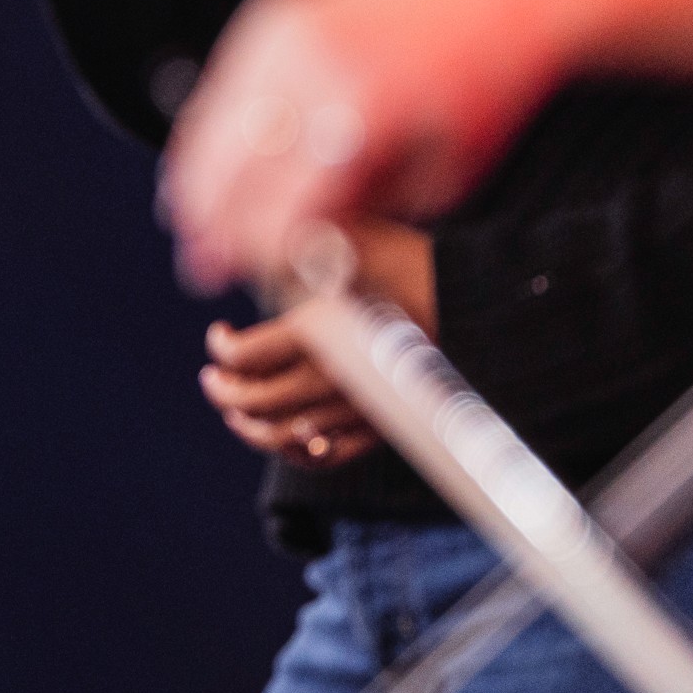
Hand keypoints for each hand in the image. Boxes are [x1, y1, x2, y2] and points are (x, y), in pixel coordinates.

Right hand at [160, 0, 563, 294]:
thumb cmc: (485, 92)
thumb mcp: (441, 176)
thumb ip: (364, 209)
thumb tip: (297, 241)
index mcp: (359, 119)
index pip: (281, 207)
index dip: (257, 253)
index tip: (247, 279)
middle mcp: (312, 69)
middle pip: (231, 168)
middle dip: (211, 225)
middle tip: (203, 266)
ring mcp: (287, 32)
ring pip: (214, 122)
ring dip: (196, 179)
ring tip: (189, 219)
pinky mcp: (279, 9)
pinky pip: (226, 79)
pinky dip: (211, 125)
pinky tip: (208, 159)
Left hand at [196, 221, 433, 469]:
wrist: (480, 306)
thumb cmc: (414, 262)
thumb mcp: (350, 235)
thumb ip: (298, 241)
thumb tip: (250, 236)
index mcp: (319, 329)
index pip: (244, 356)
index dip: (222, 348)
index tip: (220, 335)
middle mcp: (334, 377)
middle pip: (255, 402)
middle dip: (223, 391)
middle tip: (213, 378)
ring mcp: (358, 408)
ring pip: (283, 438)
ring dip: (249, 427)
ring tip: (236, 411)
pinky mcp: (382, 428)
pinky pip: (327, 456)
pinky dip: (296, 451)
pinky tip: (286, 434)